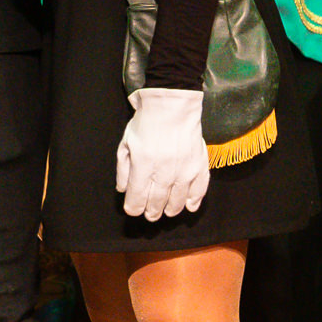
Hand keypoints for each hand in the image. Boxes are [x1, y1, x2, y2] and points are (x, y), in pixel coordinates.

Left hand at [116, 87, 209, 219]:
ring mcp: (184, 170)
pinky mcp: (199, 165)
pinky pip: (199, 189)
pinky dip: (194, 200)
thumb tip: (123, 190)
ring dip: (170, 209)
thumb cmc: (145, 124)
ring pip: (178, 200)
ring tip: (166, 212)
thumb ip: (123, 169)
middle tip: (150, 215)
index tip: (133, 209)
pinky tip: (188, 206)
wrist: (172, 106)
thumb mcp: (126, 143)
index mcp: (143, 166)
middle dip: (151, 212)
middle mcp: (164, 172)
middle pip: (157, 202)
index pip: (138, 197)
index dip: (134, 208)